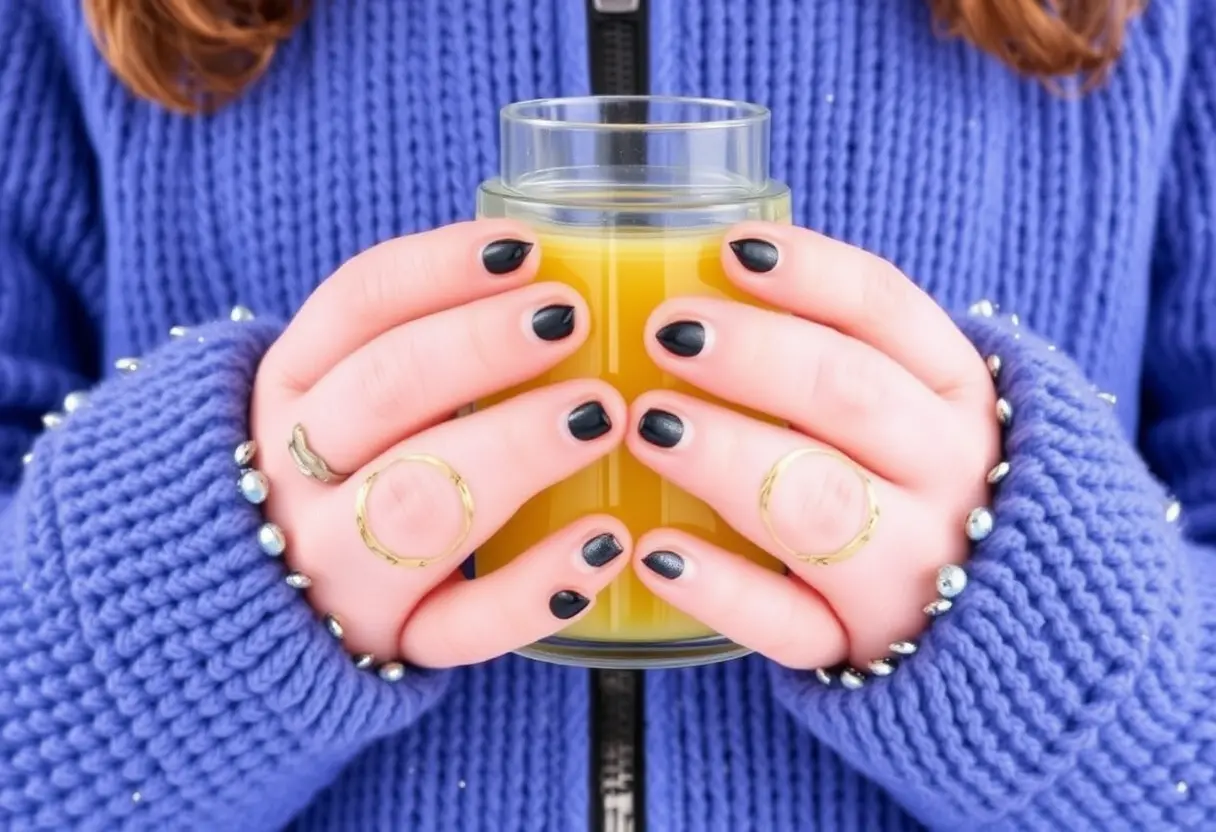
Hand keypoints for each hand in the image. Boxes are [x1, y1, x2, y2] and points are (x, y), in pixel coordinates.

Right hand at [250, 221, 630, 667]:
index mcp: (288, 389)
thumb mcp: (338, 396)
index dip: (440, 269)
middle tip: (569, 318)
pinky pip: (460, 628)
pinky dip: (534, 590)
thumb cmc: (335, 472)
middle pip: (382, 393)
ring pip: (415, 509)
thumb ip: (413, 345)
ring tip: (600, 414)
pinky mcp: (388, 645)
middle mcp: (294, 473)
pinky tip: (603, 542)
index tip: (525, 249)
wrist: (240, 613)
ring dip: (512, 452)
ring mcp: (335, 568)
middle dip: (480, 348)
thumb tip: (544, 272)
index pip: (356, 305)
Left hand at [626, 222, 1000, 669]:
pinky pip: (791, 622)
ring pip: (820, 505)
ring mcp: (913, 566)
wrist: (1019, 621)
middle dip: (755, 356)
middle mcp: (948, 472)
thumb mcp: (917, 409)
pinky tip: (654, 553)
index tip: (731, 249)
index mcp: (955, 393)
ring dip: (728, 458)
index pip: (886, 310)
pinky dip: (720, 589)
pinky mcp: (864, 644)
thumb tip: (709, 276)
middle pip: (849, 396)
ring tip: (647, 423)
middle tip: (669, 330)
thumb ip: (840, 356)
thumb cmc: (922, 485)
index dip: (807, 272)